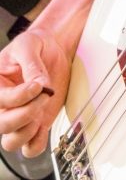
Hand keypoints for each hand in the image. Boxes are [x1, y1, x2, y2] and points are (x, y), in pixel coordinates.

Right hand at [0, 29, 70, 156]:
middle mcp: (4, 106)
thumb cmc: (35, 44)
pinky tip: (43, 125)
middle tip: (44, 95)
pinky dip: (37, 143)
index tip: (38, 84)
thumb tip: (38, 85)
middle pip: (2, 125)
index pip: (1, 101)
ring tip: (41, 110)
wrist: (53, 48)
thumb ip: (31, 66)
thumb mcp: (29, 45)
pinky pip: (30, 148)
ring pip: (11, 142)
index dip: (20, 96)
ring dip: (27, 131)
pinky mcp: (35, 124)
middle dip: (25, 113)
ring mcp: (19, 117)